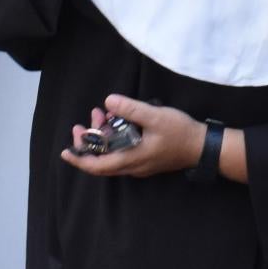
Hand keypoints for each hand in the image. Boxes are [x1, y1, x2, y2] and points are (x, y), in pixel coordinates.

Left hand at [61, 96, 204, 177]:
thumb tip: (107, 101)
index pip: (97, 166)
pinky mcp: (146, 160)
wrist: (202, 147)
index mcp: (131, 159)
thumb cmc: (180, 132)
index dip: (79, 160)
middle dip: (88, 143)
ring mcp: (139, 165)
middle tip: (83, 123)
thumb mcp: (155, 116)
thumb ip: (131, 108)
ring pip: (112, 156)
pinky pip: (122, 154)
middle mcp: (132, 167)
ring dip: (102, 138)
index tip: (65, 151)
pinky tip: (118, 123)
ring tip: (101, 115)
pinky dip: (114, 140)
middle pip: (101, 162)